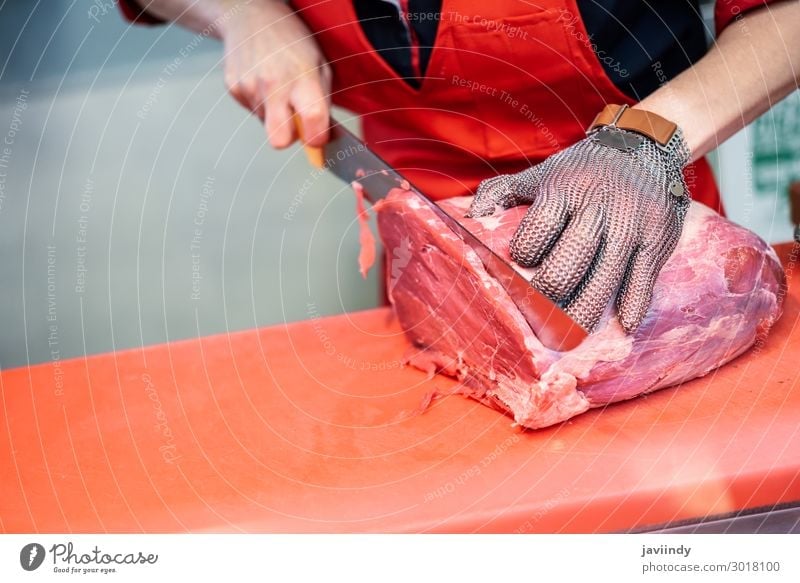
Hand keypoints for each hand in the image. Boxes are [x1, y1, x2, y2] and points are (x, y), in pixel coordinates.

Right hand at [221, 0, 331, 146]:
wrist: (250, 15)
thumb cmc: (291, 40)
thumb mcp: (319, 63)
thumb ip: (323, 100)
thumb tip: (323, 135)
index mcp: (302, 76)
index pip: (313, 122)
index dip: (318, 138)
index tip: (318, 136)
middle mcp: (274, 84)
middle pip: (279, 140)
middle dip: (289, 138)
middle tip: (296, 123)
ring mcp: (250, 86)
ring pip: (266, 125)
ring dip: (275, 114)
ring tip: (278, 87)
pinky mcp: (233, 88)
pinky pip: (252, 111)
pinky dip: (260, 103)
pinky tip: (263, 81)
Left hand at [467, 122, 690, 333]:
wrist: (643, 147)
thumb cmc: (580, 170)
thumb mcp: (541, 172)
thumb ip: (502, 192)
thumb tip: (469, 218)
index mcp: (566, 187)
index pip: (542, 224)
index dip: (528, 250)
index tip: (522, 264)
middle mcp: (600, 205)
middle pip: (574, 255)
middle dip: (552, 288)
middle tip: (539, 312)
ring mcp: (632, 224)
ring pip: (607, 275)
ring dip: (586, 310)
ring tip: (568, 334)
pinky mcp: (658, 239)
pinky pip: (644, 278)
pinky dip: (633, 304)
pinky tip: (622, 325)